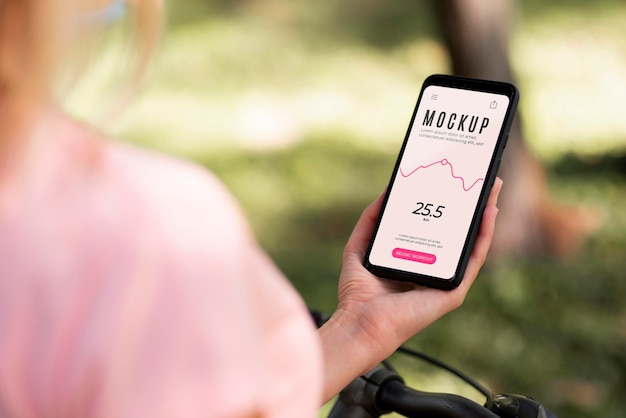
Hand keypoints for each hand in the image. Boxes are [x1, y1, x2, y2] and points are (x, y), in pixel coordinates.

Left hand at [319, 178, 502, 401]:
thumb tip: (386, 193)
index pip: (437, 231)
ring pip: (472, 245)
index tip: (454, 182)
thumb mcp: (360, 246)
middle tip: (482, 181)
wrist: (360, 322)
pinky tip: (488, 214)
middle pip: (459, 235)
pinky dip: (483, 236)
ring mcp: (446, 281)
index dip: (447, 207)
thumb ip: (370, 220)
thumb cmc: (358, 293)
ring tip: (492, 188)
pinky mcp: (453, 291)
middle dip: (472, 207)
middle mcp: (434, 270)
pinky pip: (473, 260)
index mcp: (415, 261)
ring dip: (485, 216)